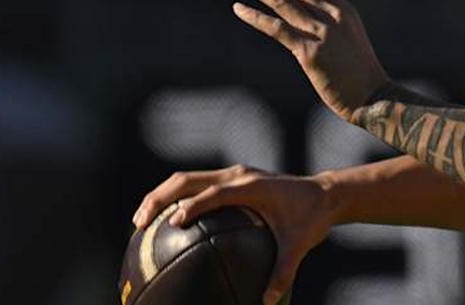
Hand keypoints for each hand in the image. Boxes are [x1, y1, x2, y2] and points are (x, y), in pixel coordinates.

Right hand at [132, 165, 335, 304]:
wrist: (325, 194)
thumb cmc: (312, 218)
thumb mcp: (299, 245)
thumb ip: (283, 272)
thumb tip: (267, 301)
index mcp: (251, 186)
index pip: (214, 193)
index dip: (193, 206)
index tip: (172, 224)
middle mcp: (239, 175)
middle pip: (189, 179)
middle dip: (160, 197)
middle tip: (139, 223)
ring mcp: (234, 174)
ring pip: (187, 178)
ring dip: (161, 195)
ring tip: (140, 221)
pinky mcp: (233, 178)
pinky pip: (197, 184)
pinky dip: (176, 198)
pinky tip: (163, 221)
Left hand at [230, 0, 387, 121]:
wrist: (374, 95)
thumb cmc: (361, 71)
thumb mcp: (349, 37)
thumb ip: (329, 22)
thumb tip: (305, 15)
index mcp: (342, 8)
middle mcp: (331, 14)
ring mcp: (321, 32)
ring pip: (281, 1)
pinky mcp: (310, 52)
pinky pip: (277, 30)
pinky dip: (255, 17)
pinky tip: (238, 8)